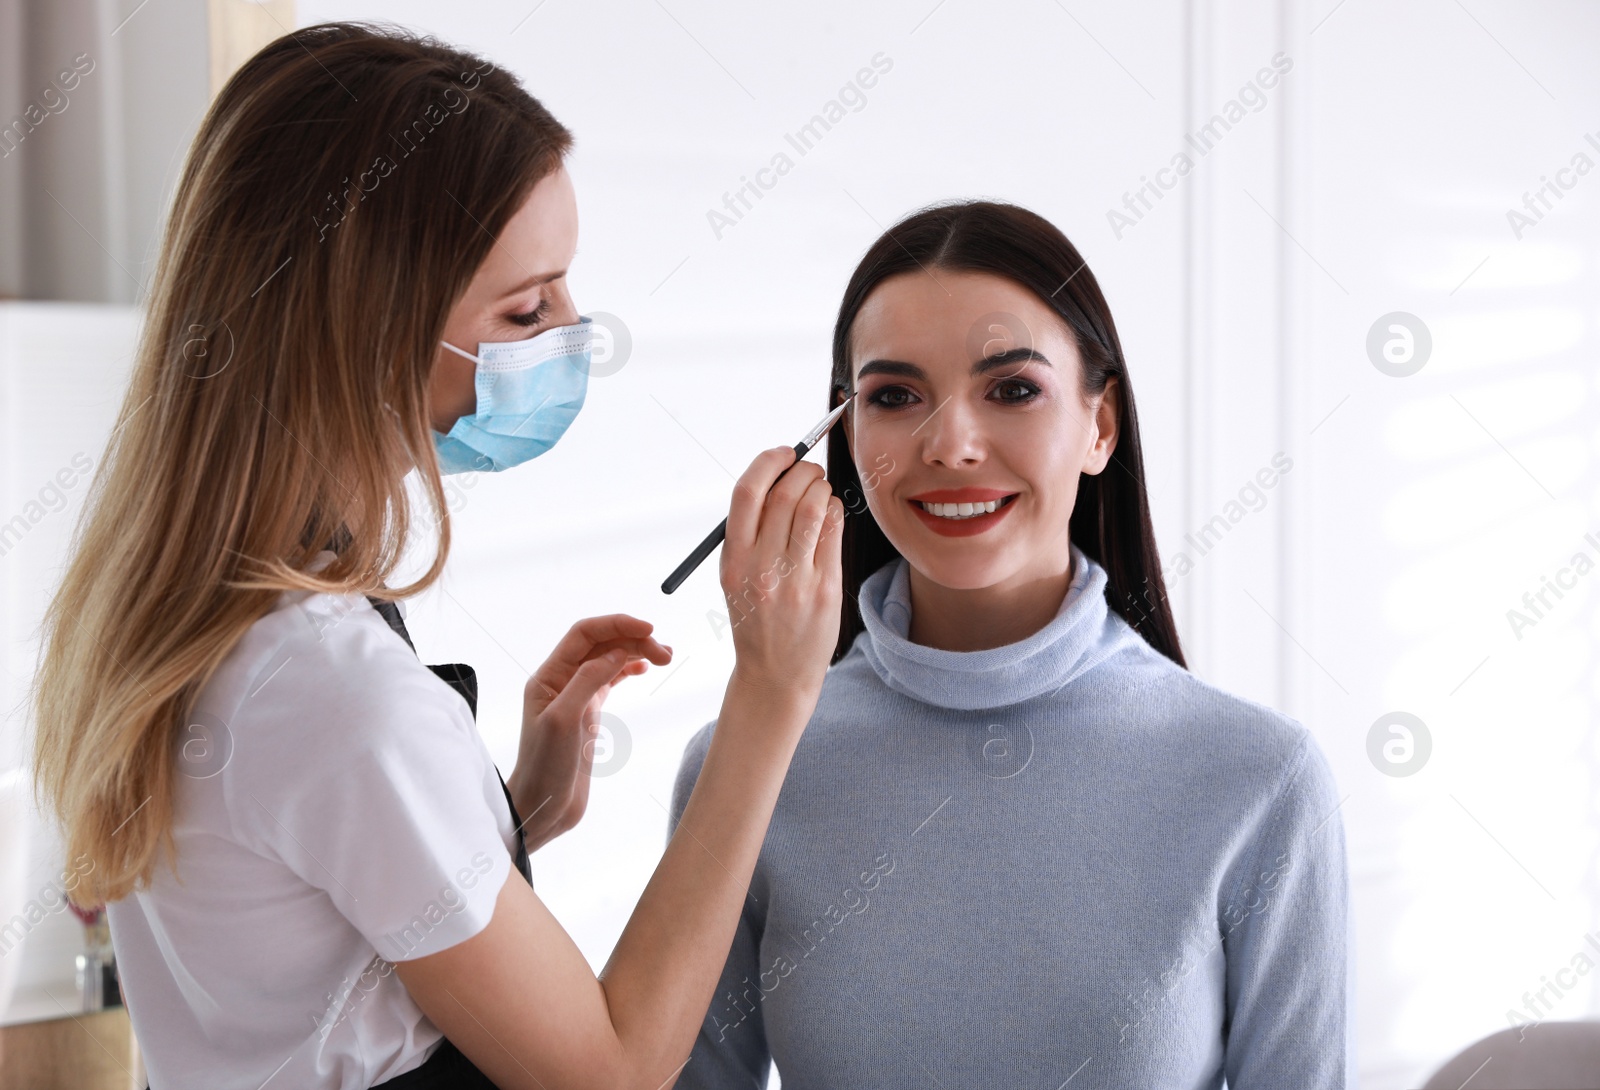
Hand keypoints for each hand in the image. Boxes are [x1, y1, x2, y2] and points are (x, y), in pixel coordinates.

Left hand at [509, 615, 671, 852]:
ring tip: (666, 657)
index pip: (584, 634)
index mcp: (548, 676)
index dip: (617, 624)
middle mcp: (561, 680)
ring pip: (610, 660)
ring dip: (637, 652)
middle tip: (667, 654)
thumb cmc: (544, 768)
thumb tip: (618, 651)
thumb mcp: (565, 721)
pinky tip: (645, 668)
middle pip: (602, 644)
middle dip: (634, 640)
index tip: (649, 629)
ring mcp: (576, 696)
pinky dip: (630, 669)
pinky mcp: (589, 713)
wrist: (543, 808)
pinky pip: (611, 680)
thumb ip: (589, 681)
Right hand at [720, 446, 844, 700]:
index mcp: (733, 560)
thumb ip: (750, 534)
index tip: (783, 452)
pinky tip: (830, 516)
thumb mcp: (736, 578)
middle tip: (809, 469)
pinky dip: (834, 512)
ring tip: (820, 490)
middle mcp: (761, 567)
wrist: (775, 674)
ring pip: (814, 508)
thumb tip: (777, 478)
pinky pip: (834, 531)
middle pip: (784, 494)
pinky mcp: (825, 588)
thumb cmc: (758, 619)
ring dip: (821, 488)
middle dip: (802, 470)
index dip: (768, 461)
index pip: (746, 492)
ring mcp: (795, 579)